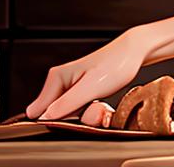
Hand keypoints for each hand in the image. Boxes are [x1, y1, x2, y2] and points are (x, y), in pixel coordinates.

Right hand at [25, 27, 152, 120]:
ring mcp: (70, 88)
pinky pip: (81, 112)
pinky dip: (92, 112)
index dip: (56, 121)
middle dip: (75, 119)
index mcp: (56, 78)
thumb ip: (67, 103)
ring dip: (87, 116)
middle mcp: (60, 82)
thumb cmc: (117, 63)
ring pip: (70, 116)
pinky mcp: (81, 93)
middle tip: (95, 108)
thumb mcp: (91, 87)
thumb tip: (44, 117)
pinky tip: (102, 104)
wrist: (135, 53)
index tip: (75, 116)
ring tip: (101, 104)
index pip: (38, 112)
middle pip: (56, 116)